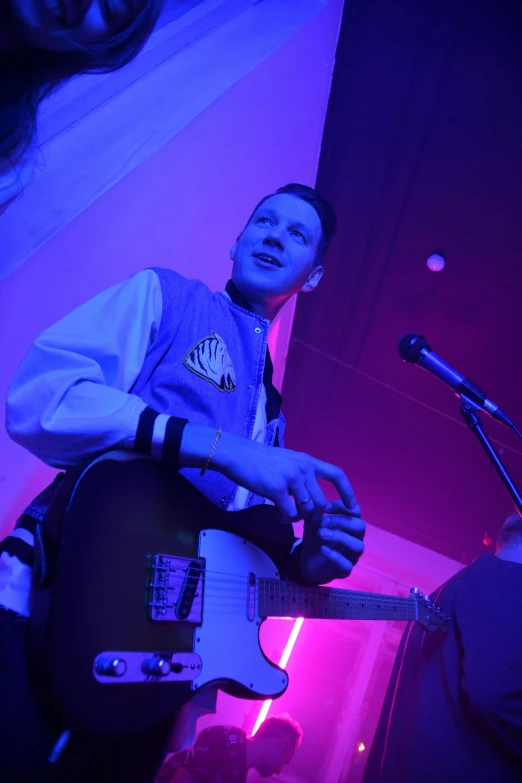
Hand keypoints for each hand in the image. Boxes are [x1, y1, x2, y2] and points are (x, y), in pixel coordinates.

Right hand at [214, 434, 358, 523]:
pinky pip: (289, 513)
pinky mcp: (276, 489)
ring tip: (288, 516)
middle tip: (307, 522)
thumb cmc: (260, 459)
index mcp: (308, 461)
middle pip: (321, 502)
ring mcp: (290, 478)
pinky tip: (278, 516)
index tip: (352, 507)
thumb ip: (301, 473)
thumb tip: (310, 492)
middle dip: (316, 517)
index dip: (347, 493)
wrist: (238, 455)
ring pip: (307, 509)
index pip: (337, 475)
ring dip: (299, 519)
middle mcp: (303, 468)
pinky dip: (284, 519)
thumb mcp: (288, 460)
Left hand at [299, 499, 365, 583]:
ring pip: (358, 546)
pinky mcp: (346, 570)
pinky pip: (346, 564)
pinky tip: (323, 549)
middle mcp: (356, 538)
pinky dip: (335, 556)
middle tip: (323, 521)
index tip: (325, 506)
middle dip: (341, 521)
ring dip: (339, 537)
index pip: (356, 510)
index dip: (342, 506)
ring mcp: (353, 555)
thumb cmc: (315, 538)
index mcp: (350, 524)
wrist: (308, 562)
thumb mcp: (313, 523)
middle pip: (360, 527)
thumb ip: (316, 513)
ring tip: (321, 533)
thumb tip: (318, 504)